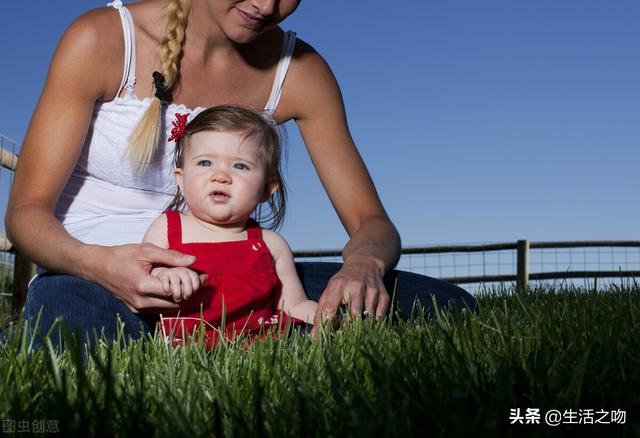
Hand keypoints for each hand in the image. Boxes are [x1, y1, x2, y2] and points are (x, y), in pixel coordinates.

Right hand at [84, 243, 199, 312]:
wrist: (96, 266)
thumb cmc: (121, 255)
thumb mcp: (146, 250)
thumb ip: (171, 256)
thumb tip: (194, 260)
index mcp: (143, 286)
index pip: (176, 291)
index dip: (191, 284)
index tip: (202, 276)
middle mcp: (140, 301)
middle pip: (175, 303)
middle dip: (189, 292)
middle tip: (198, 280)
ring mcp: (137, 308)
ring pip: (168, 308)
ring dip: (180, 297)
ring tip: (188, 283)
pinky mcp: (135, 309)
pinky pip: (159, 308)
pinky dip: (169, 300)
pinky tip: (174, 287)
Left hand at [311, 255, 389, 335]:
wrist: (365, 264)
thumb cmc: (343, 282)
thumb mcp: (329, 291)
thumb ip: (320, 312)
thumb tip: (314, 336)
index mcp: (338, 285)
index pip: (330, 308)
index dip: (325, 326)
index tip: (321, 339)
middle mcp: (356, 286)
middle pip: (353, 315)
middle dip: (347, 329)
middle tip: (344, 337)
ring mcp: (371, 290)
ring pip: (367, 318)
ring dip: (362, 327)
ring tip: (356, 331)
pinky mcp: (384, 296)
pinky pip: (379, 317)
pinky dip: (373, 323)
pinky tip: (368, 323)